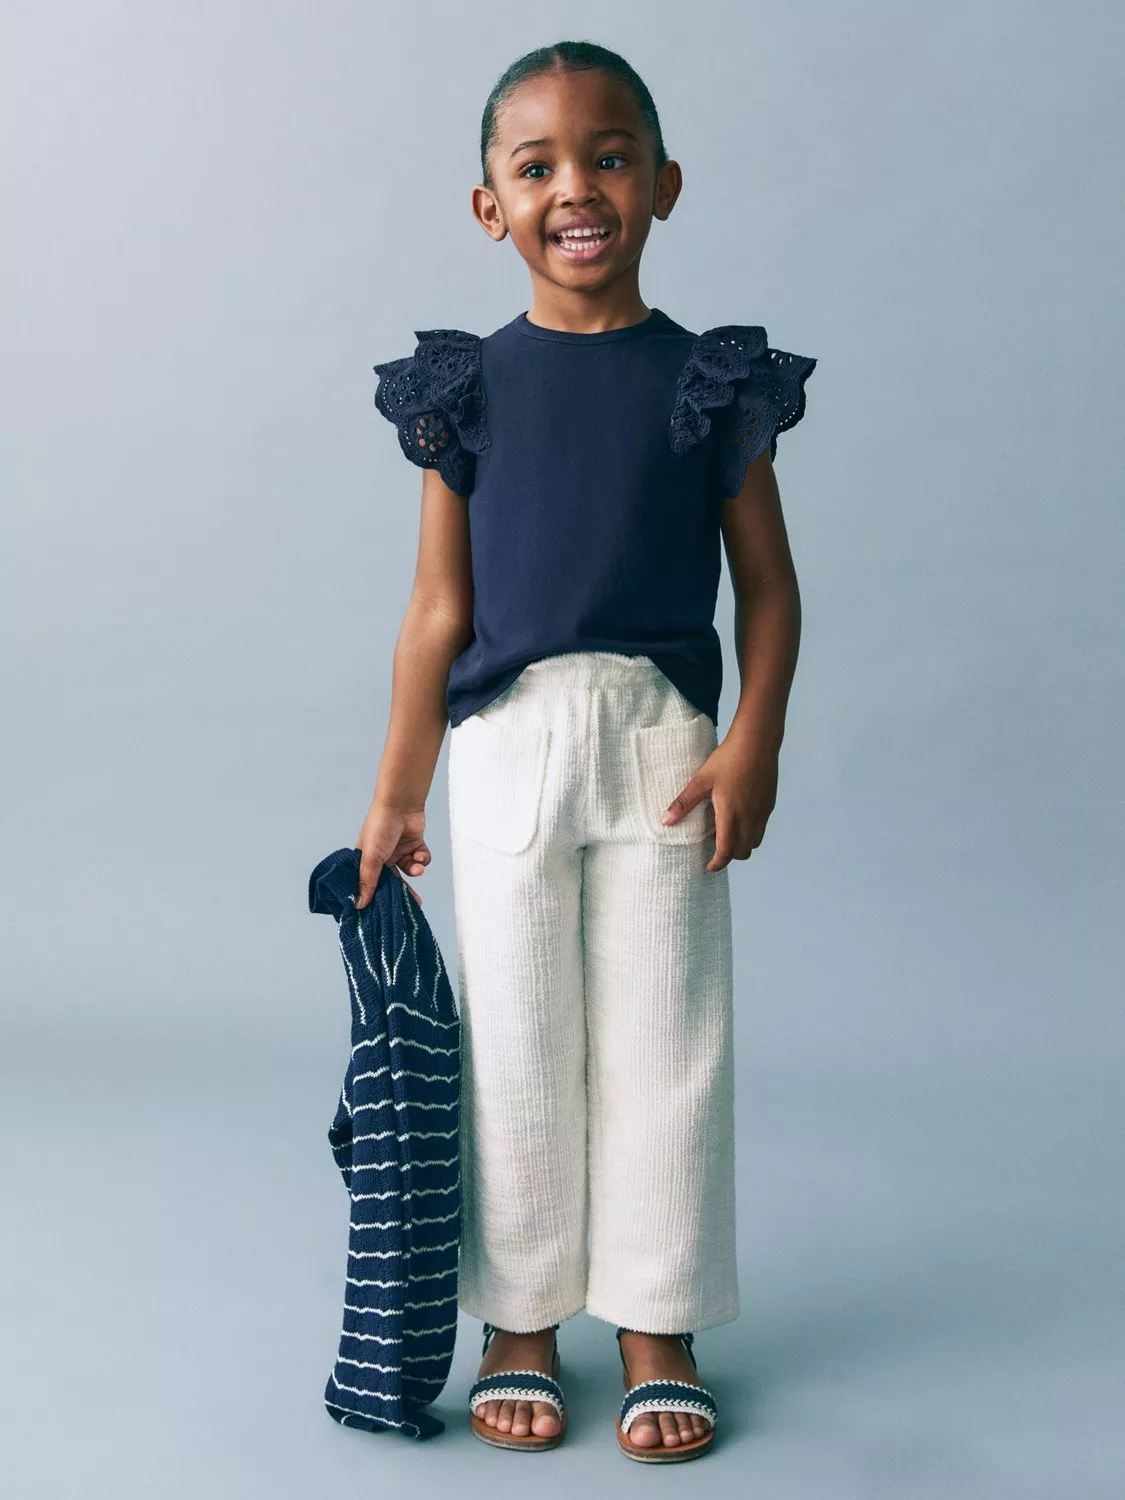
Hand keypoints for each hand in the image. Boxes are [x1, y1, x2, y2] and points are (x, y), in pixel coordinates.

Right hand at [353, 797, 430, 908]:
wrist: (401, 804)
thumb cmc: (380, 827)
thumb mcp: (371, 857)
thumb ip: (368, 881)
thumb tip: (359, 905)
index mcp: (367, 860)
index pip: (372, 885)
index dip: (379, 896)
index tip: (386, 911)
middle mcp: (382, 857)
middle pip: (395, 881)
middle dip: (404, 891)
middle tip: (413, 904)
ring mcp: (399, 851)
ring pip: (410, 871)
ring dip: (414, 870)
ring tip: (415, 867)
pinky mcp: (414, 845)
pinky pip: (421, 860)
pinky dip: (422, 859)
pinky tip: (419, 854)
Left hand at [661, 734, 778, 872]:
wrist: (757, 742)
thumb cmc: (728, 759)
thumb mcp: (702, 780)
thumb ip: (684, 802)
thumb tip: (665, 821)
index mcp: (731, 815)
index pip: (726, 851)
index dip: (717, 863)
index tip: (708, 866)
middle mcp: (750, 818)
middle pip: (743, 852)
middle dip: (729, 856)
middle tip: (714, 848)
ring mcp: (762, 812)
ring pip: (754, 842)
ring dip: (741, 845)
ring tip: (726, 833)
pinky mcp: (769, 804)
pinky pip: (761, 828)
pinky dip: (750, 832)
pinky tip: (739, 817)